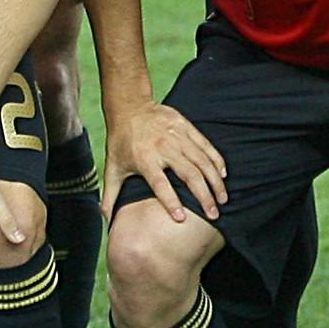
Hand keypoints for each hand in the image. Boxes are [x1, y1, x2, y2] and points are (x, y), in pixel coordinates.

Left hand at [106, 102, 225, 223]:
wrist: (129, 108)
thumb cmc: (121, 142)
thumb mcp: (112, 167)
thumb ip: (110, 195)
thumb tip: (105, 218)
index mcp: (144, 159)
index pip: (160, 184)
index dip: (170, 201)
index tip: (181, 218)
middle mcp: (163, 147)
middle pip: (188, 174)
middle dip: (204, 195)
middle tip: (213, 214)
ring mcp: (177, 135)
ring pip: (202, 161)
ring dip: (215, 181)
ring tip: (223, 199)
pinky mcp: (186, 126)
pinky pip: (206, 146)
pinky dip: (216, 160)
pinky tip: (223, 175)